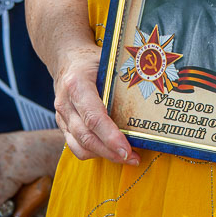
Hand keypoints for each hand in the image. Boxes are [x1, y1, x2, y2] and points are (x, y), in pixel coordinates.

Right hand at [52, 44, 136, 164]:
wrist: (67, 58)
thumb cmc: (92, 60)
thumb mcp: (107, 60)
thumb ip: (124, 75)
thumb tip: (152, 91)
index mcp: (76, 83)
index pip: (93, 116)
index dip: (110, 136)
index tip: (126, 149)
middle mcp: (65, 102)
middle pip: (86, 136)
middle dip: (110, 151)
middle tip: (133, 158)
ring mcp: (62, 116)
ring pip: (80, 145)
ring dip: (104, 155)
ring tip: (128, 157)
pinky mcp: (63, 126)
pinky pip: (76, 146)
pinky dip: (95, 153)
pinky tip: (112, 152)